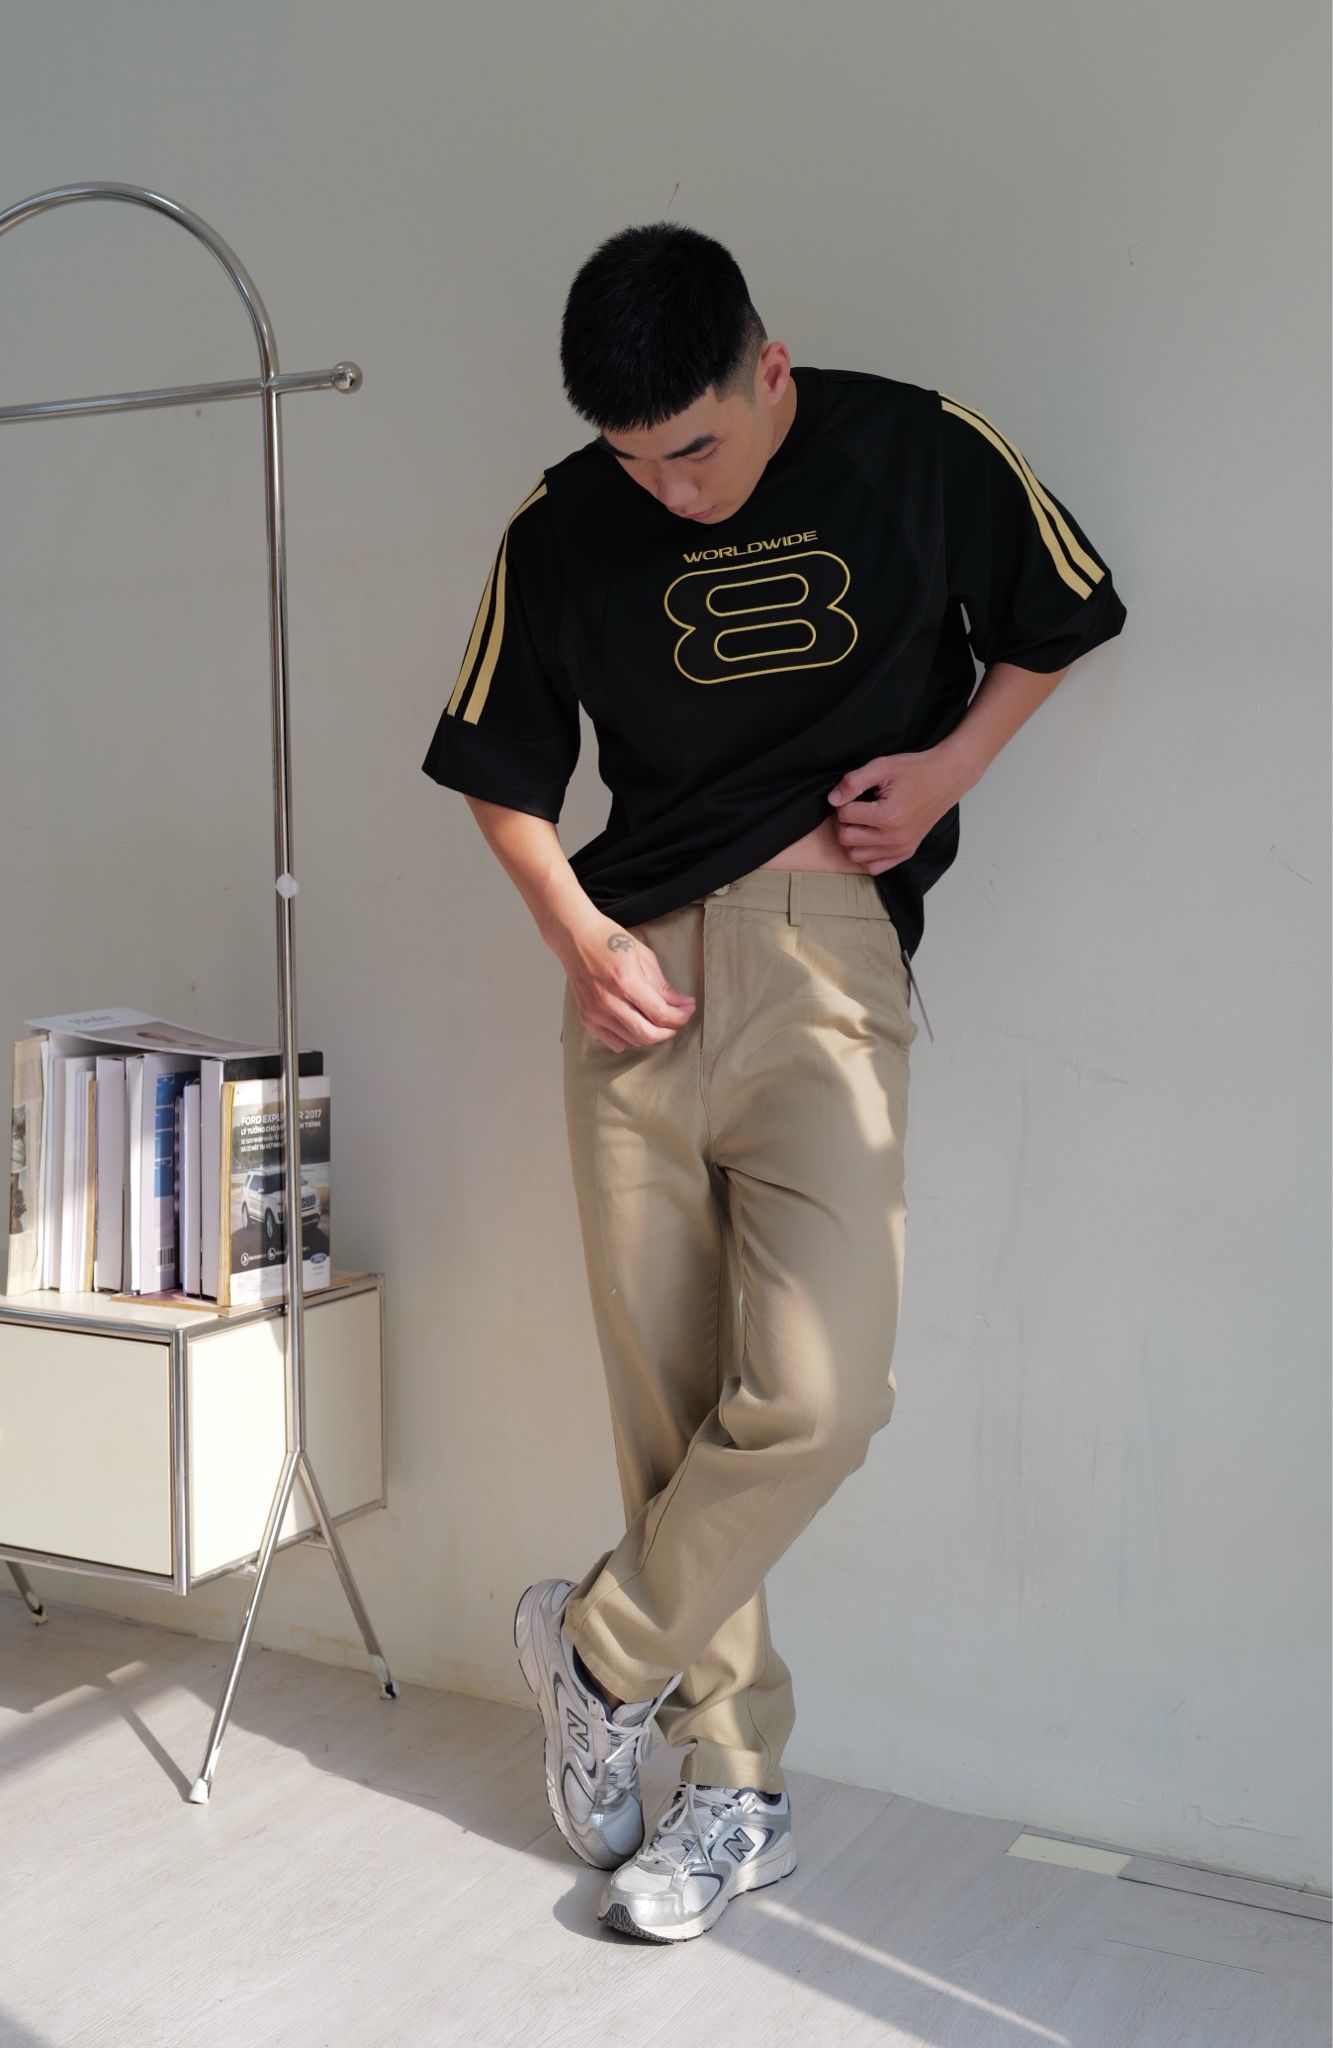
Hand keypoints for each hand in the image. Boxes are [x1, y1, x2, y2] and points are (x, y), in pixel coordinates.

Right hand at [561, 914, 695, 1051]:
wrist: (575, 937)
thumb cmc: (608, 940)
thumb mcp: (642, 955)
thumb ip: (662, 984)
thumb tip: (681, 1003)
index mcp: (625, 981)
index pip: (660, 1014)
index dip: (681, 1016)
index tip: (688, 1009)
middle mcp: (608, 1001)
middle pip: (648, 1034)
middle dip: (670, 1030)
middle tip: (678, 1019)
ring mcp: (595, 1012)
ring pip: (633, 1040)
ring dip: (651, 1033)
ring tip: (658, 1018)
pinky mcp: (587, 1018)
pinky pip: (615, 1041)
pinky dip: (630, 1038)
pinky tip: (636, 1023)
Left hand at [826, 745, 965, 873]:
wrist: (945, 779)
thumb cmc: (915, 770)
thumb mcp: (882, 766)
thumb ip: (854, 782)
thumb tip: (833, 800)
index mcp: (889, 816)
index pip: (844, 815)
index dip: (843, 800)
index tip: (855, 793)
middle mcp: (895, 838)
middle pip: (845, 838)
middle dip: (844, 820)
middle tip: (855, 806)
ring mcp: (901, 848)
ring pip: (855, 855)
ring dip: (852, 838)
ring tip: (863, 821)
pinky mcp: (905, 853)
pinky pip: (873, 868)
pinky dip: (866, 855)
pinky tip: (870, 837)